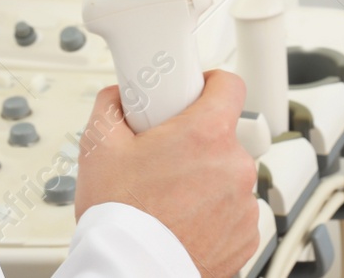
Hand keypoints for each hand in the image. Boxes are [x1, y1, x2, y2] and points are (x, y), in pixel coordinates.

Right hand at [74, 70, 259, 277]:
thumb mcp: (98, 147)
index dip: (210, 84)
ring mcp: (244, 204)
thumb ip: (111, 108)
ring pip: (227, 175)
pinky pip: (233, 211)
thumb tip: (117, 98)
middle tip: (163, 159)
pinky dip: (213, 213)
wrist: (131, 271)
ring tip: (169, 197)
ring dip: (205, 180)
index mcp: (205, 134)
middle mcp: (234, 166)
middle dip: (195, 142)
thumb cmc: (119, 216)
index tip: (197, 91)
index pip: (229, 85)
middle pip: (222, 135)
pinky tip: (183, 220)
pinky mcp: (246, 236)